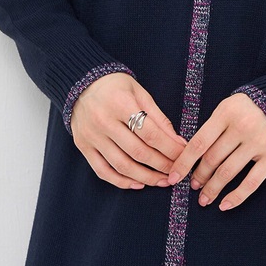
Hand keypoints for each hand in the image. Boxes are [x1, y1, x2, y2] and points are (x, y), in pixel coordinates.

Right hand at [70, 72, 187, 189]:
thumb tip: (177, 142)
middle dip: (161, 165)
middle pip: (138, 152)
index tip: (183, 156)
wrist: (81, 82)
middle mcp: (103, 121)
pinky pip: (103, 171)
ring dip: (145, 178)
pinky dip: (121, 182)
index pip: (150, 134)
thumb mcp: (139, 93)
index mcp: (120, 103)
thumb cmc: (115, 86)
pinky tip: (138, 184)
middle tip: (176, 171)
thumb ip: (158, 118)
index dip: (170, 148)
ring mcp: (91, 136)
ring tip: (161, 181)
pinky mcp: (83, 146)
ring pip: (122, 166)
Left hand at [167, 93, 265, 210]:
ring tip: (204, 198)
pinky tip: (224, 205)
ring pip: (228, 172)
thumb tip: (189, 158)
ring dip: (213, 188)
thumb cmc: (246, 108)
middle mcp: (242, 127)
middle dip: (199, 176)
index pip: (199, 142)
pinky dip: (237, 197)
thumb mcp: (226, 108)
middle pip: (213, 159)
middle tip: (193, 186)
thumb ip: (211, 128)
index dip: (184, 163)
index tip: (174, 177)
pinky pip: (252, 182)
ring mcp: (258, 142)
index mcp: (226, 112)